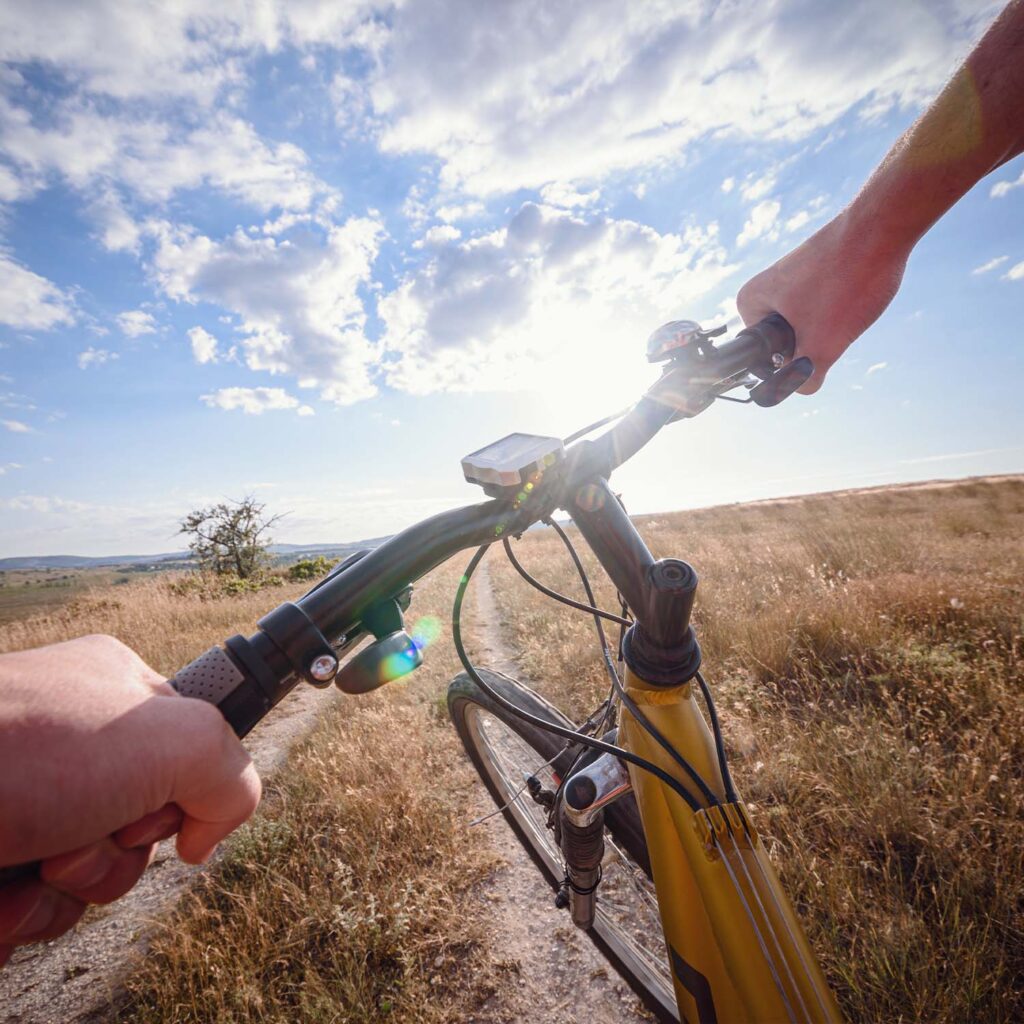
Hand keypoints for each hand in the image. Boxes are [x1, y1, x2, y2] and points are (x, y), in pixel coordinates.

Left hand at [0, 635, 260, 964]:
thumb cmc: (20, 747)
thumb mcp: (172, 736)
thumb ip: (231, 773)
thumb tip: (206, 836)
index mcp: (114, 691)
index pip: (189, 754)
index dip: (183, 794)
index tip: (156, 803)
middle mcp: (69, 744)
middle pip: (140, 828)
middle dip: (118, 852)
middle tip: (83, 830)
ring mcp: (22, 800)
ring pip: (85, 878)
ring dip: (68, 890)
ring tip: (30, 860)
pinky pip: (26, 911)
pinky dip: (16, 917)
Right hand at [736, 211, 909, 393]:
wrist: (883, 225)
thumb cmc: (846, 280)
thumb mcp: (822, 344)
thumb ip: (805, 377)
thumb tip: (801, 390)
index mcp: (749, 303)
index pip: (764, 359)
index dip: (794, 364)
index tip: (818, 344)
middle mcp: (765, 289)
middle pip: (790, 344)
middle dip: (816, 343)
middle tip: (836, 320)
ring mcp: (793, 278)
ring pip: (812, 325)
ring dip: (834, 324)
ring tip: (849, 301)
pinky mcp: (819, 271)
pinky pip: (827, 305)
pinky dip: (844, 305)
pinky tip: (858, 291)